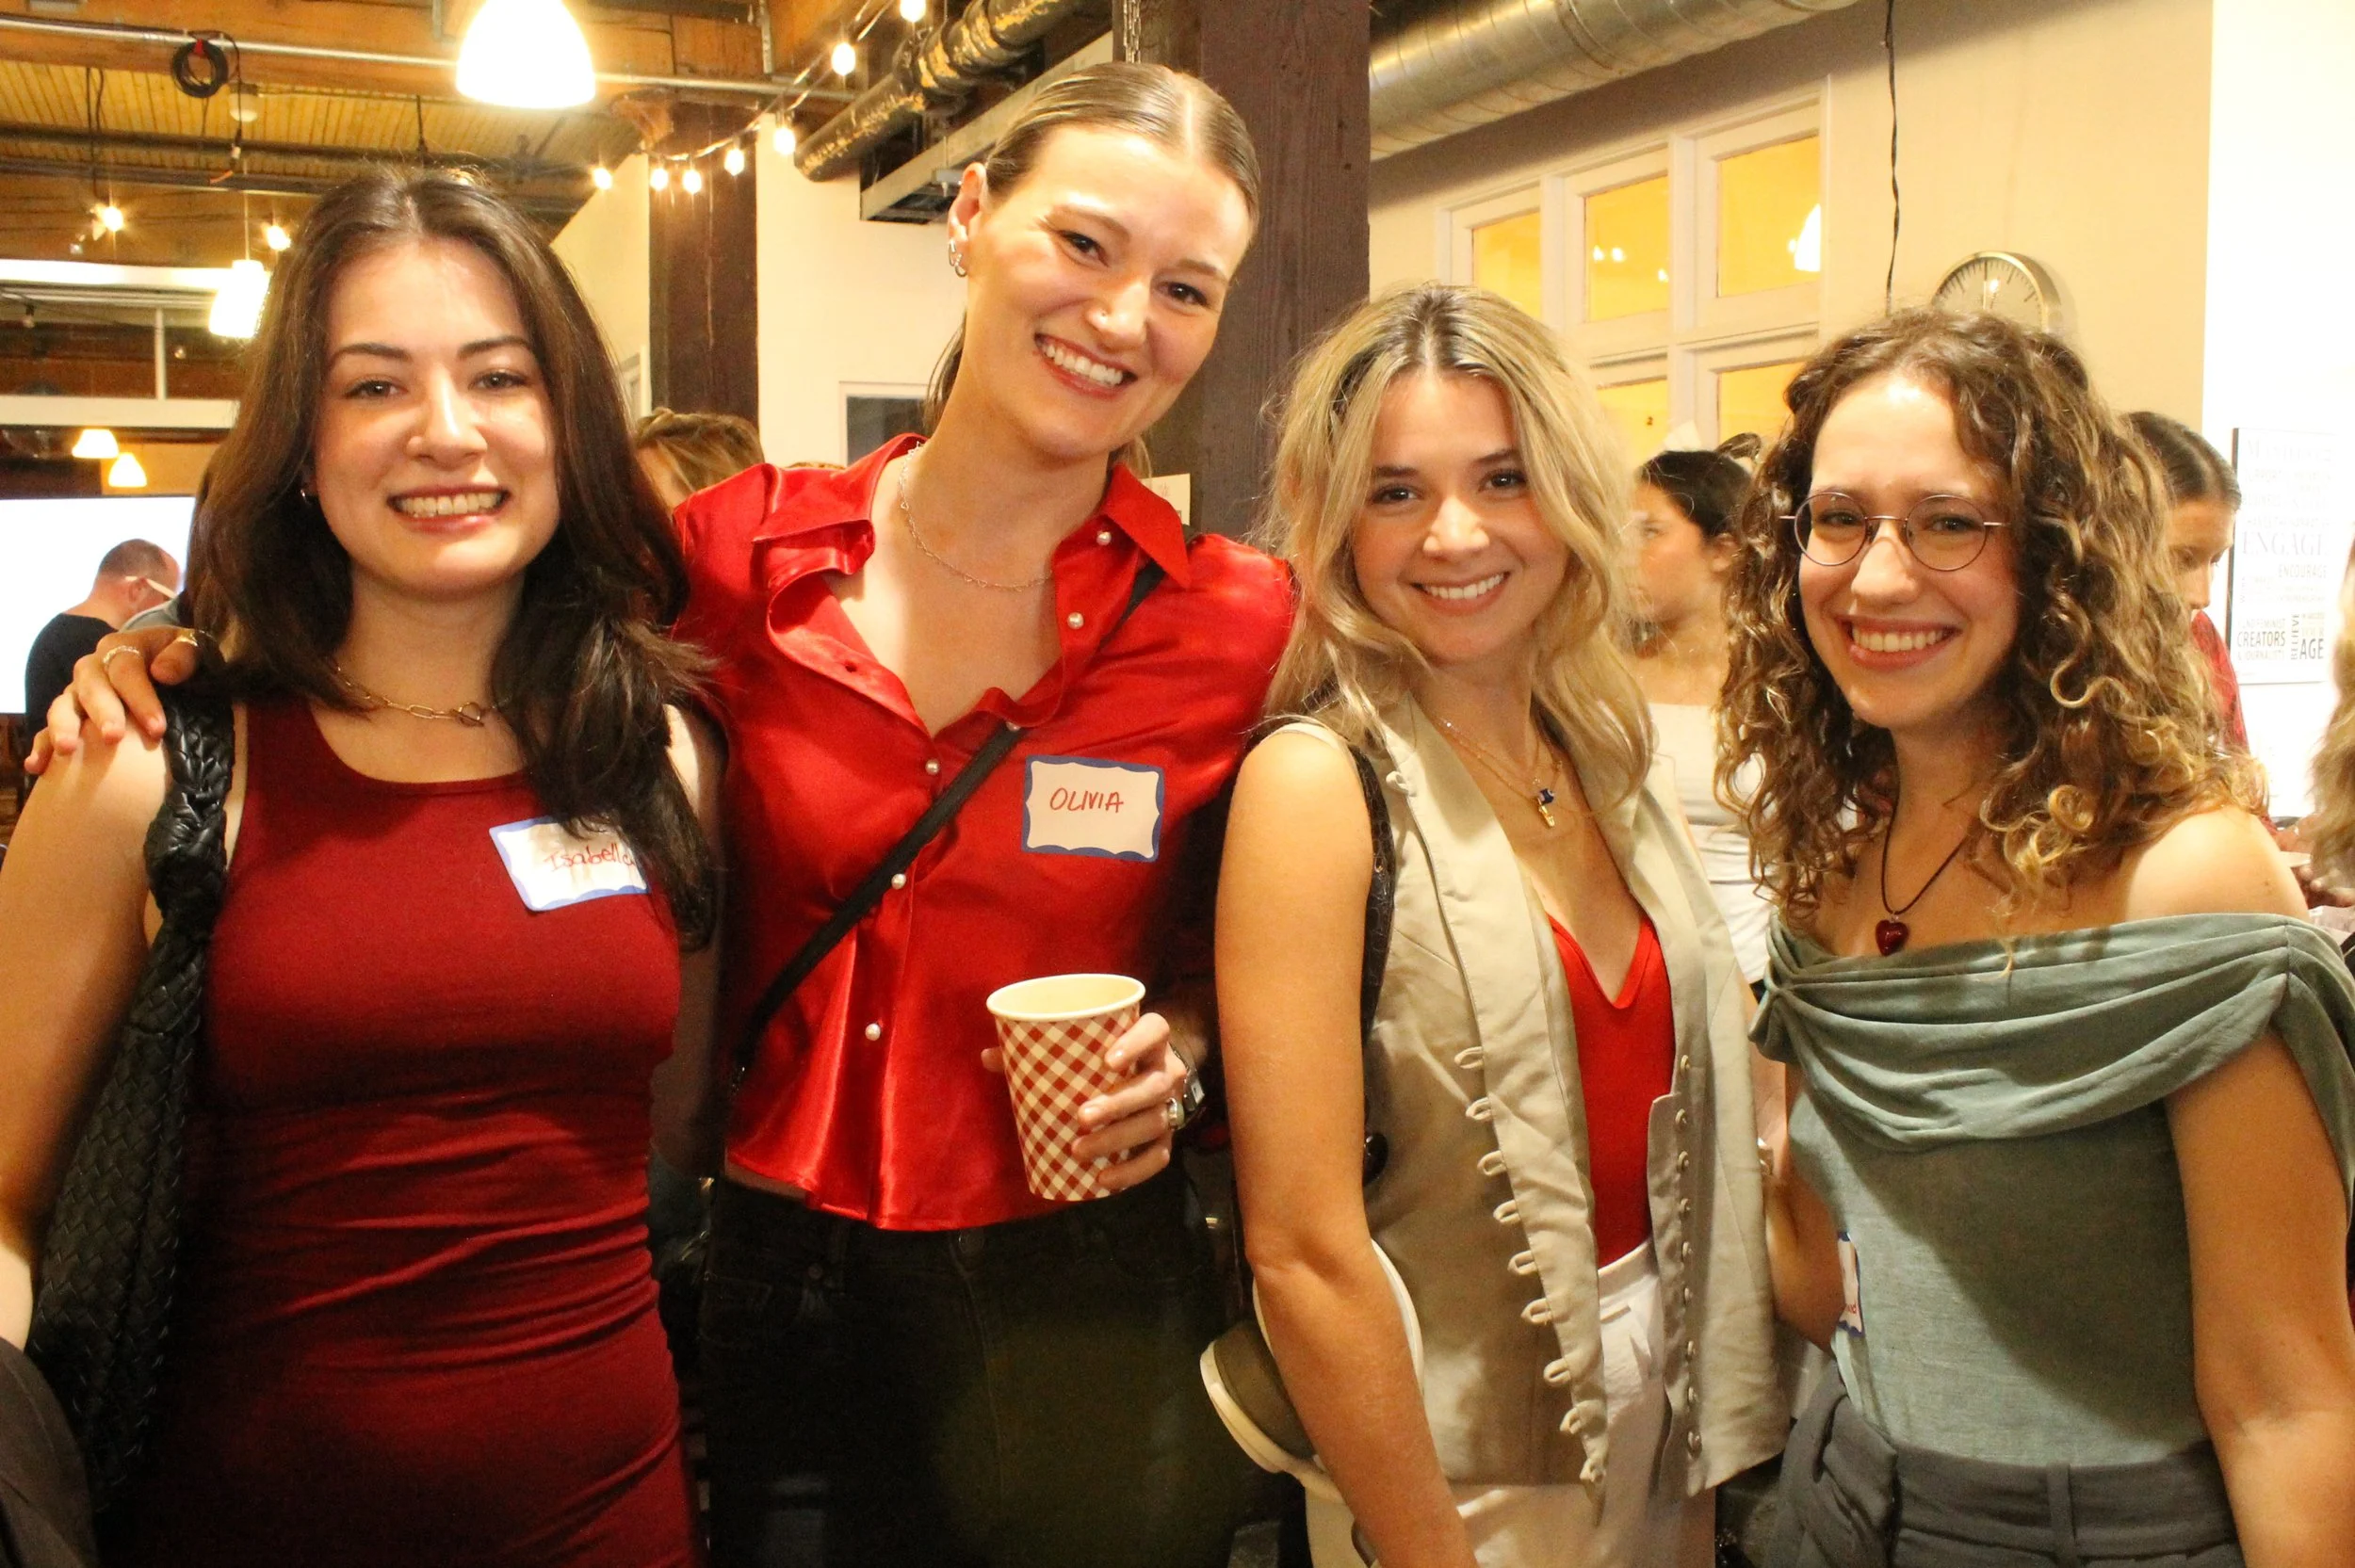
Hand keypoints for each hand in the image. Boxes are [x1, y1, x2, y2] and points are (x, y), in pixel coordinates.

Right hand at [24, 626, 193, 774]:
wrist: (169, 666)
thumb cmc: (181, 661)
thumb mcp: (191, 648)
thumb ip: (184, 655)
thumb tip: (163, 672)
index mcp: (123, 648)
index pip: (126, 670)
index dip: (141, 698)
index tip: (157, 728)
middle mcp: (94, 668)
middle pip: (91, 687)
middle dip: (102, 713)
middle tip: (113, 738)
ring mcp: (78, 692)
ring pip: (63, 705)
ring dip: (63, 727)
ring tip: (67, 750)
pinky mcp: (70, 715)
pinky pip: (48, 728)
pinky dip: (41, 745)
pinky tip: (38, 766)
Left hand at [980, 1010, 1191, 1193]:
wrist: (1148, 1073)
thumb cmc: (1105, 1056)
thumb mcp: (1081, 1046)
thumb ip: (1037, 1049)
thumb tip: (988, 1055)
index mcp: (1150, 1039)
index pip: (1156, 1029)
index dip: (1136, 1043)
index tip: (1107, 1060)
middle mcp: (1167, 1070)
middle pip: (1153, 1085)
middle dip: (1119, 1103)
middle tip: (1082, 1117)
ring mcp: (1171, 1105)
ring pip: (1154, 1122)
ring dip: (1118, 1140)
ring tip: (1080, 1151)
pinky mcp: (1169, 1137)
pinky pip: (1159, 1157)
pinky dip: (1133, 1171)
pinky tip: (1105, 1180)